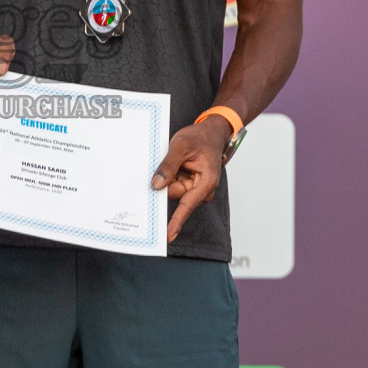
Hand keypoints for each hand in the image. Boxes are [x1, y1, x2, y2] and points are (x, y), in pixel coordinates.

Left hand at [150, 116, 230, 241]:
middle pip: (174, 194)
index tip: (168, 235)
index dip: (176, 220)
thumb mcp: (181, 145)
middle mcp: (202, 188)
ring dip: (169, 175)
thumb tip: (156, 185)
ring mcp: (195, 187)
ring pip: (171, 189)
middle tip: (171, 160)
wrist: (211, 133)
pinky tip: (175, 163)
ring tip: (177, 158)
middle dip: (168, 181)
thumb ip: (168, 165)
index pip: (187, 205)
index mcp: (207, 181)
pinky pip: (172, 184)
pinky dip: (170, 175)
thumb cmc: (201, 138)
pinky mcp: (188, 184)